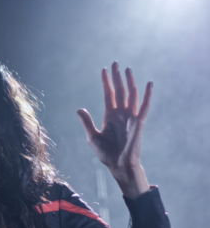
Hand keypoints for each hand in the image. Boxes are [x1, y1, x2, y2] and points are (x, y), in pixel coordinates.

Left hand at [77, 62, 152, 198]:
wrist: (118, 165)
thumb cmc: (106, 154)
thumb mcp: (93, 137)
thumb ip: (87, 122)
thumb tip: (79, 109)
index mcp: (110, 116)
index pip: (108, 94)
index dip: (106, 82)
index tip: (103, 69)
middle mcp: (121, 113)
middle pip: (119, 90)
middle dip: (116, 77)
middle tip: (115, 62)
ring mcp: (131, 117)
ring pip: (131, 94)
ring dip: (129, 81)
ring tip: (127, 69)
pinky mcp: (139, 122)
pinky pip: (145, 106)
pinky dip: (147, 95)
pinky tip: (149, 83)